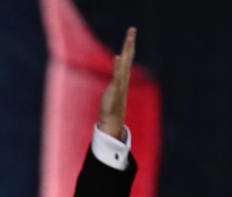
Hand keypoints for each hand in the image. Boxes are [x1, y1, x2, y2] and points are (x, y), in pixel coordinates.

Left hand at [98, 26, 135, 140]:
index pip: (127, 57)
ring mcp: (120, 83)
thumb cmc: (111, 103)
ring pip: (124, 64)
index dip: (129, 45)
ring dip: (126, 51)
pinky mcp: (115, 89)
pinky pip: (117, 76)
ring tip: (129, 38)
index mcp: (123, 76)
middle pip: (127, 57)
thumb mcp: (113, 86)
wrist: (112, 119)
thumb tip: (116, 65)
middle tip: (132, 29)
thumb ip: (115, 76)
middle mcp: (123, 77)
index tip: (131, 32)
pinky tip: (117, 57)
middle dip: (129, 43)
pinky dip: (117, 67)